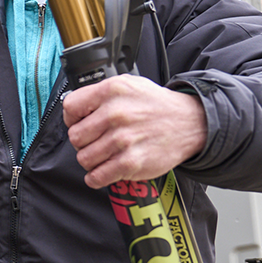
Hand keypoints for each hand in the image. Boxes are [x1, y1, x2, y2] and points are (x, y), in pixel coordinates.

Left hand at [62, 74, 206, 188]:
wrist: (191, 123)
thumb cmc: (156, 106)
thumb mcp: (128, 85)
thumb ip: (99, 94)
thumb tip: (73, 110)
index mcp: (111, 91)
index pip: (70, 107)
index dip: (72, 119)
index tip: (80, 123)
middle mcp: (115, 114)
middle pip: (75, 137)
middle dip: (83, 142)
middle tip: (96, 141)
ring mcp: (123, 140)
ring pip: (84, 158)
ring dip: (91, 160)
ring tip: (104, 155)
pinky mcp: (131, 162)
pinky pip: (97, 177)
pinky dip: (96, 178)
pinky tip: (104, 171)